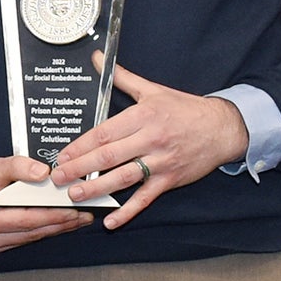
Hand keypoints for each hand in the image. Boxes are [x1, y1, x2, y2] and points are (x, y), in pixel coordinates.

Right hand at [0, 154, 91, 256]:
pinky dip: (43, 229)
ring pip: (31, 237)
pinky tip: (58, 223)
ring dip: (55, 227)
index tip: (74, 210)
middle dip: (61, 222)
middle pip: (33, 232)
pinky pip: (25, 239)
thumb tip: (43, 173)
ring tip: (77, 218)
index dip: (53, 215)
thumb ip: (19, 167)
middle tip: (84, 214)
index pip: (26, 220)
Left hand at [53, 68, 248, 230]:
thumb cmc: (184, 109)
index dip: (81, 146)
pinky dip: (128, 211)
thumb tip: (97, 59)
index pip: (105, 132)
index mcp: (143, 116)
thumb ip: (122, 77)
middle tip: (58, 178)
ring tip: (75, 196)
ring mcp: (161, 162)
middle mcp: (151, 139)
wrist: (222, 128)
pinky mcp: (170, 180)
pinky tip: (111, 221)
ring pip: (124, 178)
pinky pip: (146, 198)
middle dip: (80, 169)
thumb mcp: (153, 90)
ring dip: (97, 189)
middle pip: (109, 156)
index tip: (62, 155)